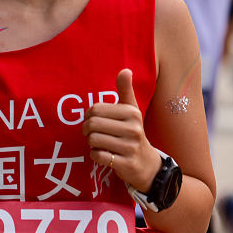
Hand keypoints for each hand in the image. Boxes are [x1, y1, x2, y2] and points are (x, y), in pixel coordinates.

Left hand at [83, 69, 158, 192]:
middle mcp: (133, 128)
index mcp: (132, 113)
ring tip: (97, 143)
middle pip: (93, 124)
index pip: (96, 109)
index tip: (92, 120)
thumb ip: (126, 90)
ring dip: (90, 143)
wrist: (146, 163)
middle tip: (90, 133)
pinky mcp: (126, 163)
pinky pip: (98, 156)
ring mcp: (130, 147)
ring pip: (94, 140)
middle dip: (86, 129)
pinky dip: (94, 155)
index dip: (88, 115)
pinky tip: (101, 154)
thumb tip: (125, 70)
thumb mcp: (131, 111)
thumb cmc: (133, 132)